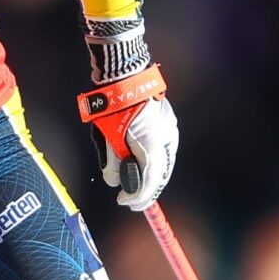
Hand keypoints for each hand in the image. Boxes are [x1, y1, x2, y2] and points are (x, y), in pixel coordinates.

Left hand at [77, 66, 177, 211]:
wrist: (125, 77)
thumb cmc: (114, 108)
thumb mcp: (108, 139)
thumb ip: (113, 164)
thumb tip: (114, 181)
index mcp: (151, 147)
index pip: (148, 182)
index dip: (137, 197)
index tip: (125, 202)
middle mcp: (166, 141)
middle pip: (160, 175)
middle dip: (147, 190)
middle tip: (133, 200)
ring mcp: (170, 131)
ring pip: (165, 162)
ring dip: (153, 176)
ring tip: (139, 184)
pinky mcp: (169, 123)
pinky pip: (165, 149)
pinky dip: (155, 160)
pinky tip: (145, 163)